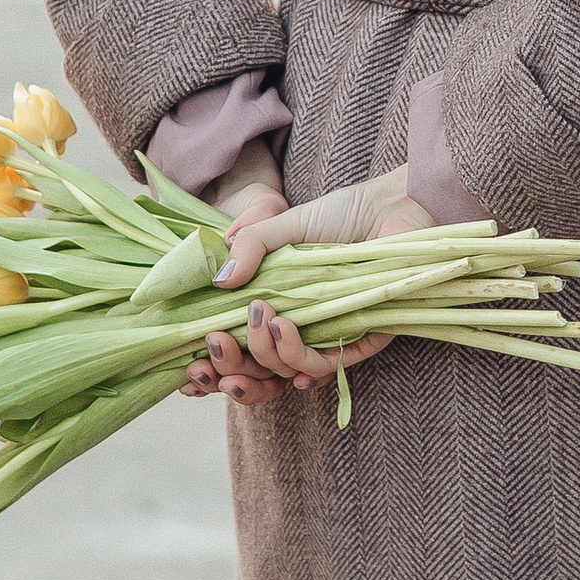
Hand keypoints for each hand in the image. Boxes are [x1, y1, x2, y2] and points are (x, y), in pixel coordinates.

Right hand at [183, 159, 429, 407]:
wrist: (390, 205)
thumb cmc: (338, 215)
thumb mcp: (281, 226)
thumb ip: (250, 247)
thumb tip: (219, 281)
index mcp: (273, 310)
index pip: (237, 353)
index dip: (212, 369)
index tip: (188, 369)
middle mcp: (298, 331)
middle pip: (256, 374)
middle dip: (230, 369)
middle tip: (217, 342)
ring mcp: (327, 337)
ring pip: (286, 374)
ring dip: (266, 354)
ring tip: (264, 320)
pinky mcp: (361, 338)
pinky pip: (327, 368)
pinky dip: (303, 360)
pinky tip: (286, 336)